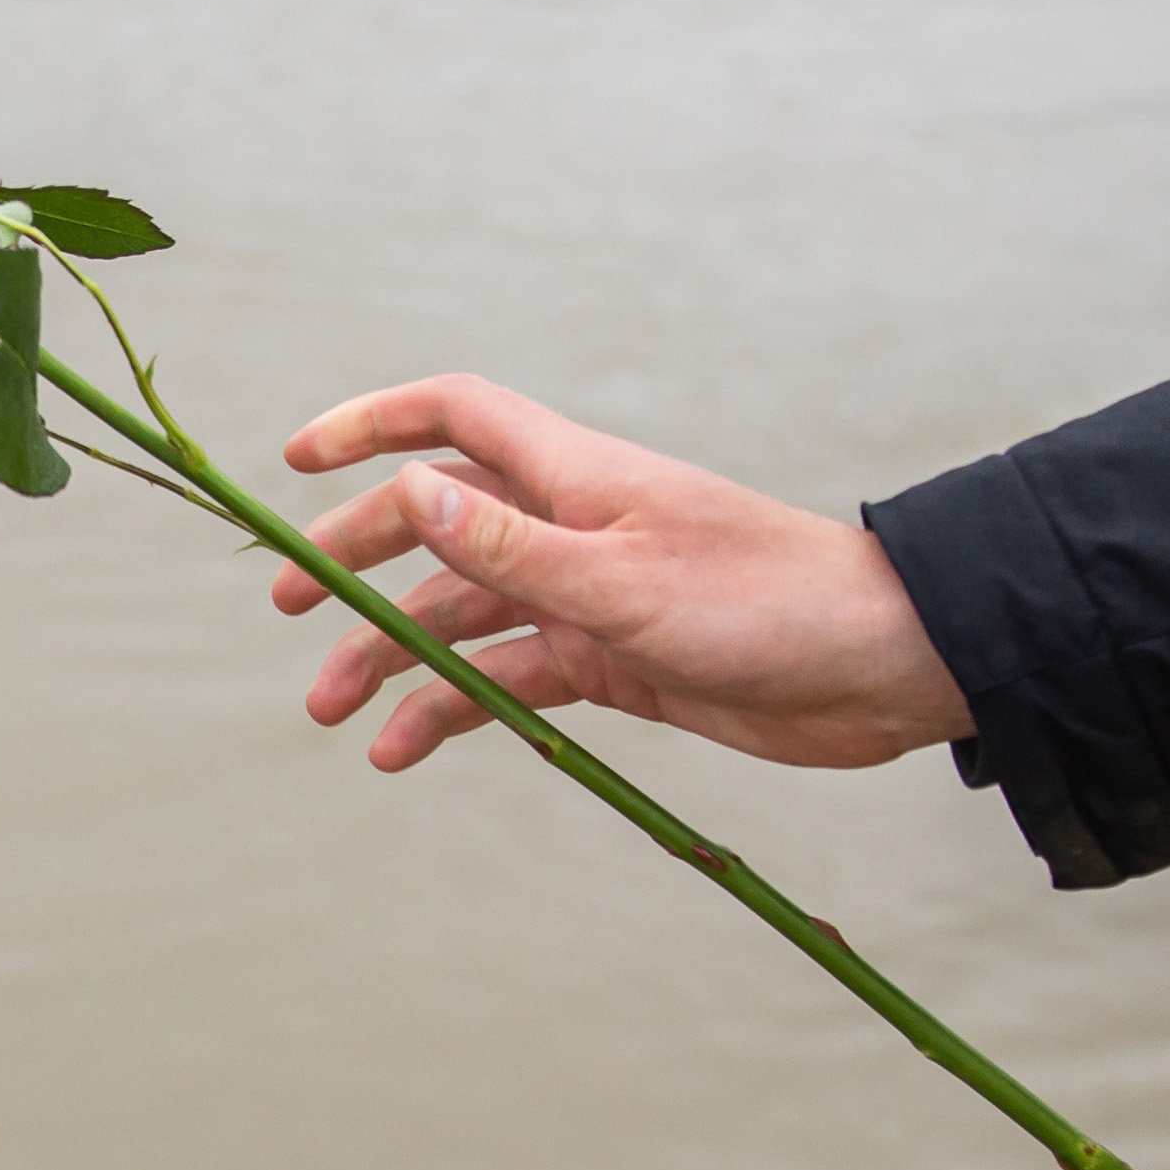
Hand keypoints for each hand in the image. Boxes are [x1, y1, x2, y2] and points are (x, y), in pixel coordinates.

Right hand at [275, 376, 977, 775]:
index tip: (294, 462)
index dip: (370, 426)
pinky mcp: (614, 661)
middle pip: (435, 524)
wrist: (882, 670)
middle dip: (357, 563)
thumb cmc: (768, 604)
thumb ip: (508, 546)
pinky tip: (403, 751)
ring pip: (463, 616)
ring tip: (330, 711)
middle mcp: (571, 526)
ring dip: (394, 657)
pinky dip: (455, 710)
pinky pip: (509, 680)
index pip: (451, 418)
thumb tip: (406, 487)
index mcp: (574, 477)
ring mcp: (590, 595)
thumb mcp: (623, 581)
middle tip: (288, 612)